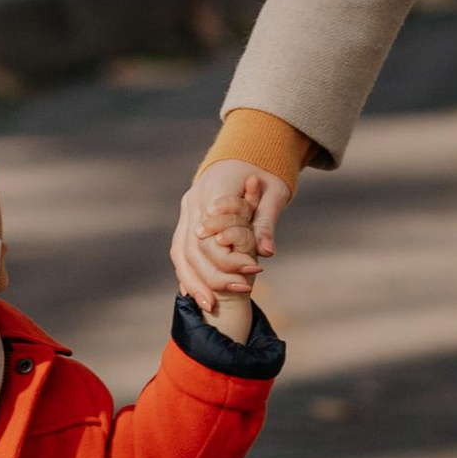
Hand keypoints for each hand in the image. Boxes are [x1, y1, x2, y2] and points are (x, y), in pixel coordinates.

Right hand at [172, 162, 288, 318]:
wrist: (247, 152)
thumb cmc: (266, 172)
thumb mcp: (275, 193)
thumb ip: (266, 221)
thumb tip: (267, 252)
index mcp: (214, 189)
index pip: (212, 234)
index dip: (225, 261)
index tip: (243, 281)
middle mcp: (195, 199)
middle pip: (191, 246)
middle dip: (205, 278)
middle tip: (220, 303)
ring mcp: (188, 208)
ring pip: (181, 249)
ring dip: (192, 280)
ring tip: (207, 305)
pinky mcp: (188, 216)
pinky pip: (180, 247)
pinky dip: (186, 270)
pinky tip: (193, 293)